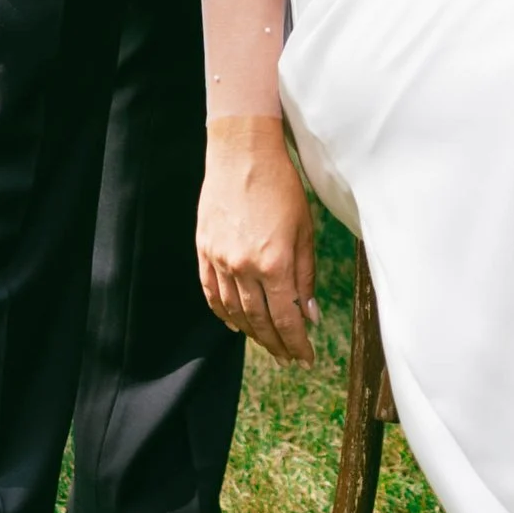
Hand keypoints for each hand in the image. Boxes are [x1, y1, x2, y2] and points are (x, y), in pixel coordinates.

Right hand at [195, 117, 318, 361]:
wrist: (242, 153)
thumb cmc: (282, 186)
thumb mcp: (305, 229)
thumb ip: (306, 275)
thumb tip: (309, 315)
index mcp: (275, 263)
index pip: (286, 319)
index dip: (297, 344)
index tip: (305, 359)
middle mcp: (245, 267)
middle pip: (260, 321)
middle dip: (277, 344)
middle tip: (288, 358)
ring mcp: (220, 260)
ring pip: (235, 311)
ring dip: (252, 333)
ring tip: (267, 344)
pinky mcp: (204, 251)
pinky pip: (213, 293)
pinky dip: (223, 313)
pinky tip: (234, 324)